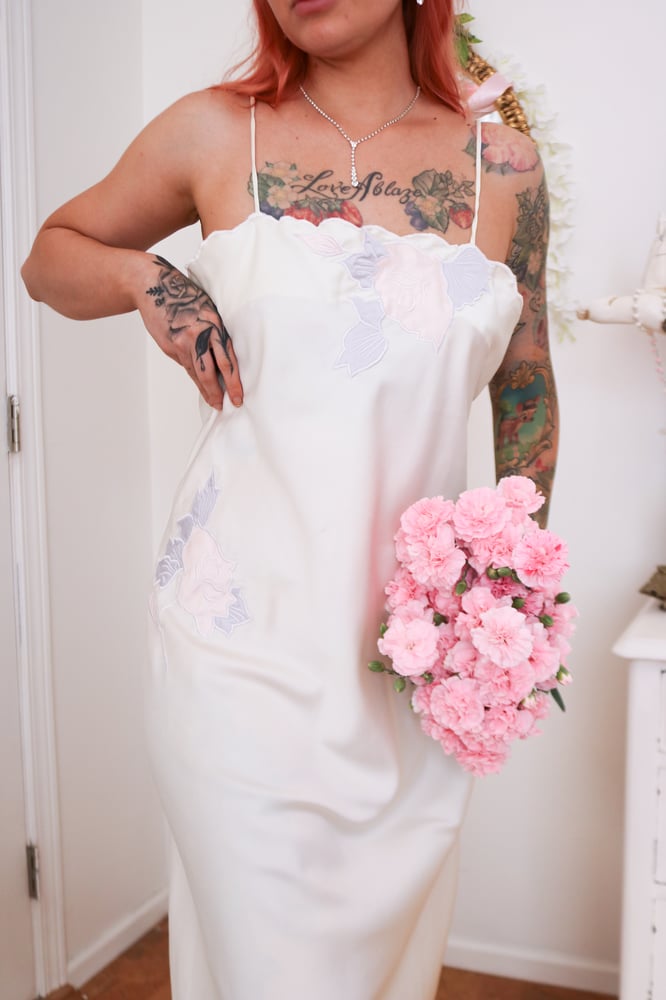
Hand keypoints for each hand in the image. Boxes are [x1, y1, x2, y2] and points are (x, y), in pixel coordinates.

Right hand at [138, 254, 242, 409]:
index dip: (234, 382)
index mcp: (214, 324)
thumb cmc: (184, 296)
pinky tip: (199, 383)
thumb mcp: (207, 309)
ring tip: (214, 401)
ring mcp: (182, 343)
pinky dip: (194, 375)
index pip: (227, 361)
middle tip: (224, 406)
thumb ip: (214, 332)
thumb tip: (220, 359)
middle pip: (210, 372)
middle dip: (218, 393)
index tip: (238, 397)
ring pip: (196, 373)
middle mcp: (199, 335)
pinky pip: (185, 365)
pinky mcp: (170, 347)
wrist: (153, 287)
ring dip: (206, 389)